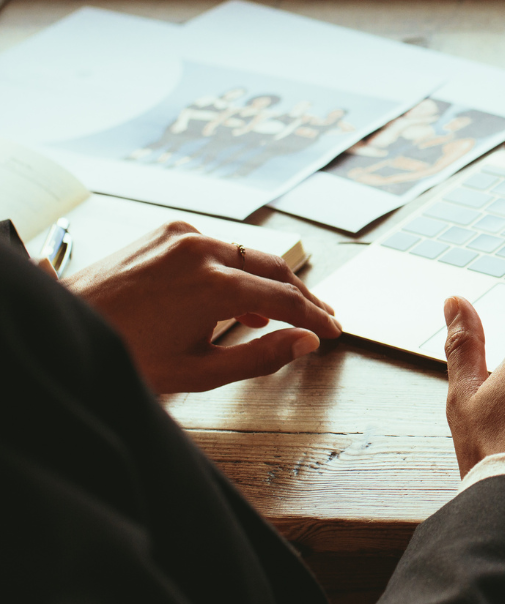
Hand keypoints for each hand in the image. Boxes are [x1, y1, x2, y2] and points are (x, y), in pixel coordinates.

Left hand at [64, 221, 341, 393]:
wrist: (70, 327)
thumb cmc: (129, 356)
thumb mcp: (199, 372)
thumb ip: (261, 357)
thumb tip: (308, 344)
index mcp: (213, 286)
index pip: (286, 299)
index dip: (316, 318)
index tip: (335, 332)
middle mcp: (202, 250)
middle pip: (274, 269)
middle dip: (303, 296)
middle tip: (324, 319)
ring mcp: (182, 236)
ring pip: (248, 256)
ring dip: (272, 283)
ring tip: (290, 312)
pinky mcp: (167, 231)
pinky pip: (219, 249)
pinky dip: (238, 271)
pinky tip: (244, 300)